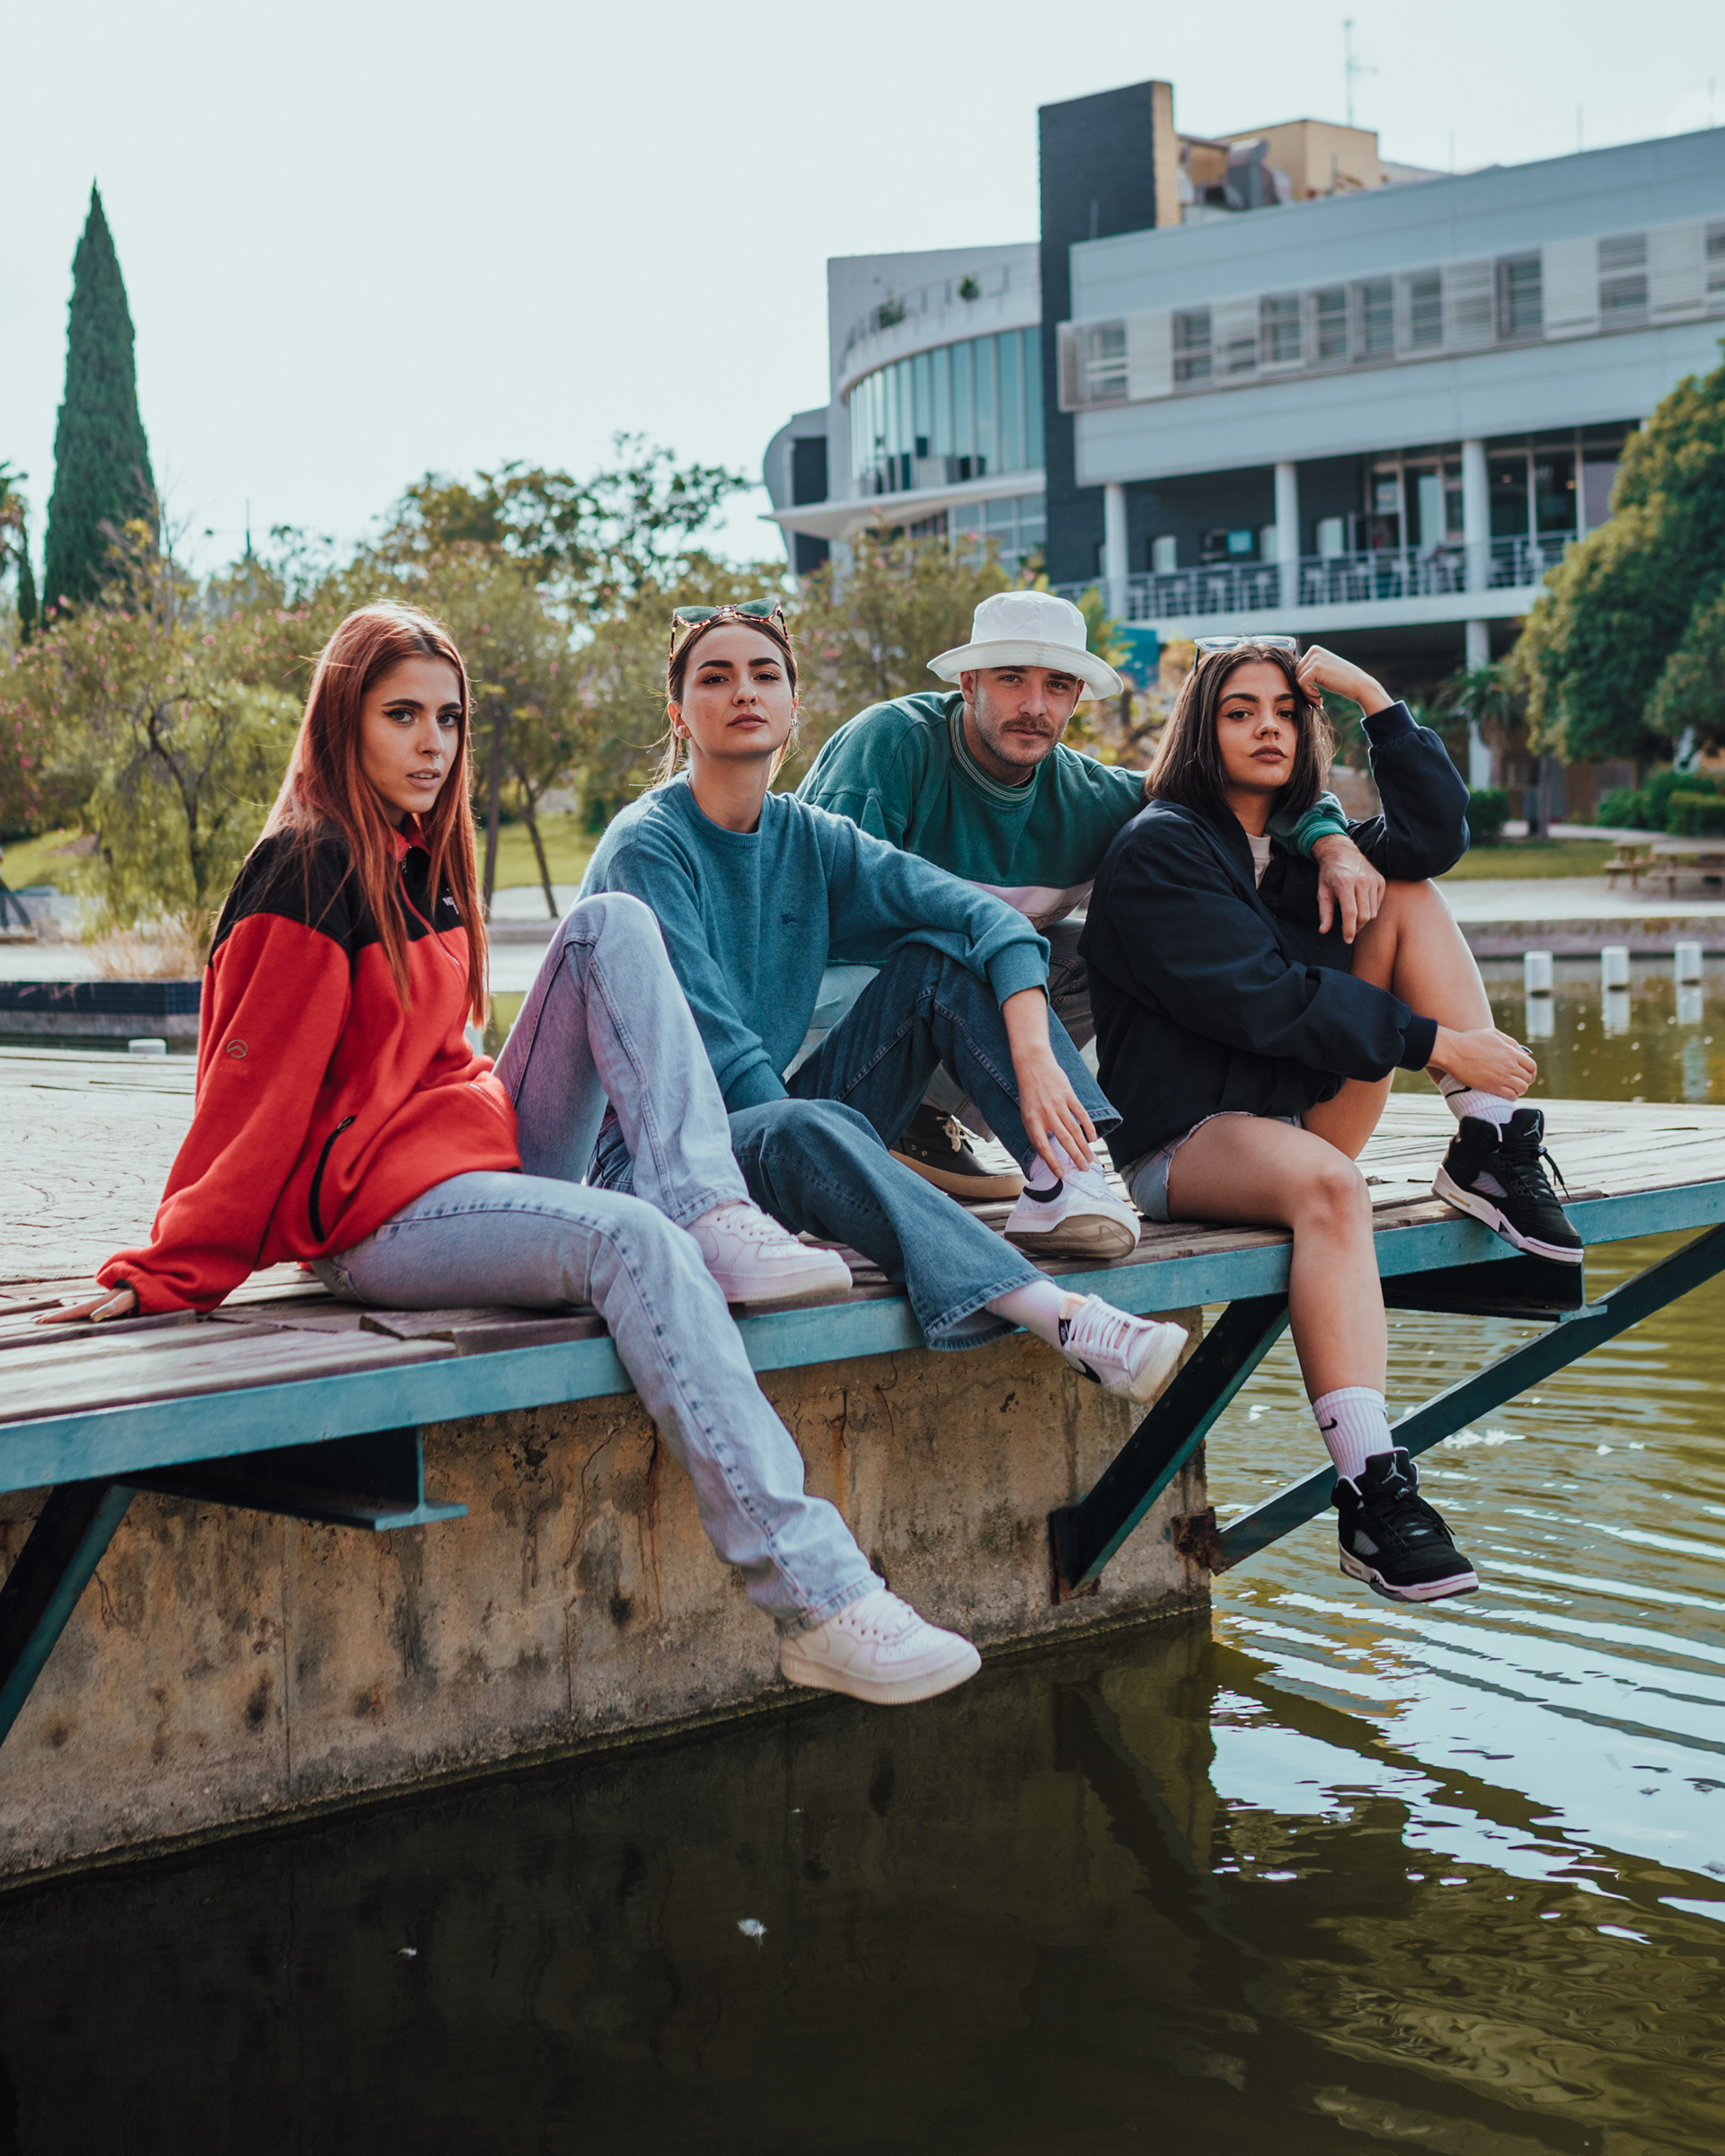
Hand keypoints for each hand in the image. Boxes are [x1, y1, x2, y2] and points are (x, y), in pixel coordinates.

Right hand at [35, 1283, 138, 1324]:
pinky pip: (89, 1310)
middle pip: (72, 1309)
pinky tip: (75, 1315)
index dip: (56, 1317)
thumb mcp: (124, 1303)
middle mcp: (97, 1301)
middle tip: (35, 1320)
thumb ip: (110, 1308)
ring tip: (49, 1318)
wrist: (150, 1282)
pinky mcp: (110, 1303)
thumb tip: (93, 1317)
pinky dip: (77, 1314)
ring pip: (79, 1309)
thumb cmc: (137, 1295)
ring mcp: (103, 1301)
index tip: (38, 1321)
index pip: (72, 1312)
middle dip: (54, 1316)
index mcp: (97, 1303)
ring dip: (64, 1315)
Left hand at [1002, 987, 1097, 1178]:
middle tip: (1084, 1170)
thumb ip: (1035, 1133)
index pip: (1044, 1147)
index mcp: (1032, 1121)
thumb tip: (1046, 1154)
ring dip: (1084, 1147)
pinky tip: (1093, 1139)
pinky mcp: (1069, 1095)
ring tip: (1090, 1159)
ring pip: (1075, 1130)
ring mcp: (1058, 1104)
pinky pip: (1081, 1115)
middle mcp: (1046, 1114)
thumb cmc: (1029, 1094)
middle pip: (1064, 1141)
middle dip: (1075, 1158)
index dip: (1053, 1163)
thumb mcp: (1025, 1114)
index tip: (1062, 1174)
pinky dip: (1088, 1127)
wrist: (1033, 1065)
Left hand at [1296, 644, 1388, 714]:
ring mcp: (1315, 658)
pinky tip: (1319, 697)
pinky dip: (1308, 694)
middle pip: (1295, 674)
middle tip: (1316, 699)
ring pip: (1298, 679)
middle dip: (1304, 689)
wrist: (1359, 685)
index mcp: (1314, 650)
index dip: (1303, 684)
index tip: (1314, 693)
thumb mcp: (1323, 672)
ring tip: (1318, 699)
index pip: (1297, 669)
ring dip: (1306, 693)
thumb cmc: (1341, 682)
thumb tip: (1287, 676)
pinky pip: (1302, 683)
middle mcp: (1314, 650)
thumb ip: (1309, 671)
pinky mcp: (1316, 667)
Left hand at [1310, 833, 1385, 942]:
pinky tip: (1360, 905)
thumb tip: (1323, 931)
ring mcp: (1374, 880)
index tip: (1347, 940)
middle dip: (1356, 927)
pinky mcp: (1381, 881)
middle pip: (1364, 915)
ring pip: (1372, 912)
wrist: (1342, 852)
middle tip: (1347, 928)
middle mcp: (1362, 881)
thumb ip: (1324, 912)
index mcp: (1345, 884)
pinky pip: (1378, 904)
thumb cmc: (1330, 874)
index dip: (1349, 929)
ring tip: (1352, 916)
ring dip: (1363, 919)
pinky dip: (1370, 910)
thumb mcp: (1322, 892)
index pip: (1350, 913)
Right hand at [1430, 1026, 1536, 1097]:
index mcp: (1511, 1052)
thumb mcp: (1493, 1034)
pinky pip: (1511, 1096)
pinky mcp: (1492, 1087)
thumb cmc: (1470, 1040)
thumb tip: (1523, 1052)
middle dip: (1525, 1080)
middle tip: (1517, 1082)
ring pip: (1522, 1088)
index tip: (1525, 1074)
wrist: (1453, 1051)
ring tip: (1511, 1088)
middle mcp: (1509, 1065)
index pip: (1531, 1066)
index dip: (1531, 1072)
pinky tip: (1505, 1093)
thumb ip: (1510, 1042)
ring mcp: (1502, 1077)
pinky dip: (1512, 1096)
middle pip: (1528, 1078)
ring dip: (1519, 1089)